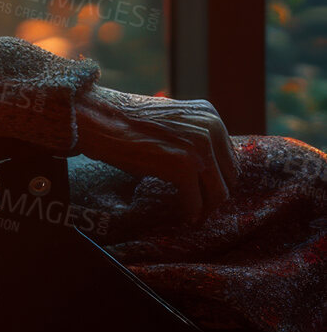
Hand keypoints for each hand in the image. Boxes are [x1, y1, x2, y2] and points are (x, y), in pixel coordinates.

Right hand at [75, 84, 238, 222]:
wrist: (102, 118)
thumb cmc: (130, 124)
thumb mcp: (174, 124)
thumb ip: (196, 139)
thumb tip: (211, 175)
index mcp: (211, 115)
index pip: (229, 159)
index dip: (217, 180)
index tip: (203, 194)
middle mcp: (211, 127)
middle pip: (229, 177)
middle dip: (213, 196)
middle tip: (198, 208)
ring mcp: (199, 146)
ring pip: (219, 194)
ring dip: (205, 209)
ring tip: (191, 215)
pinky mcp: (183, 166)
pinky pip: (196, 203)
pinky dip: (190, 213)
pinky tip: (182, 216)